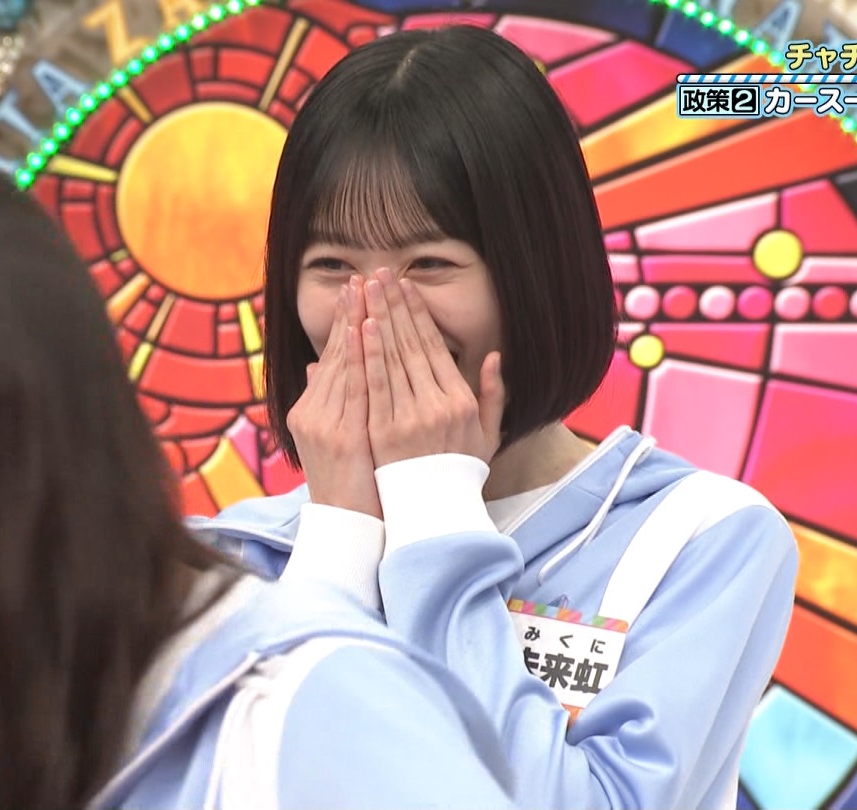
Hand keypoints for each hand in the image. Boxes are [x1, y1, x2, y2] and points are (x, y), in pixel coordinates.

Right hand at [286, 278, 382, 518]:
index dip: (344, 323)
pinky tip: (361, 330)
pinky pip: (352, 389)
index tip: (355, 291)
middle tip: (360, 277)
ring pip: (342, 364)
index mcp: (312, 411)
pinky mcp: (341, 435)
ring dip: (353, 324)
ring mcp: (325, 423)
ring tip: (363, 290)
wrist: (348, 528)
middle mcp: (313, 413)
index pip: (332, 358)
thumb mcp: (332, 441)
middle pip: (334, 354)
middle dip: (349, 313)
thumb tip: (315, 365)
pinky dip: (356, 358)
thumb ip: (325, 400)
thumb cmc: (350, 487)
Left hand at [360, 269, 504, 468]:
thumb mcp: (487, 435)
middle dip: (394, 306)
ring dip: (378, 319)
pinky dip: (369, 354)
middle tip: (380, 274)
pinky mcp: (383, 431)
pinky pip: (375, 385)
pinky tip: (363, 327)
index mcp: (460, 402)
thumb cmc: (458, 473)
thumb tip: (493, 357)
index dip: (418, 314)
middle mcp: (437, 405)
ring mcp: (409, 418)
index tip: (405, 287)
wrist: (431, 514)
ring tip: (367, 290)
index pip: (435, 347)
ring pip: (392, 359)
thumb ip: (492, 395)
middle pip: (411, 345)